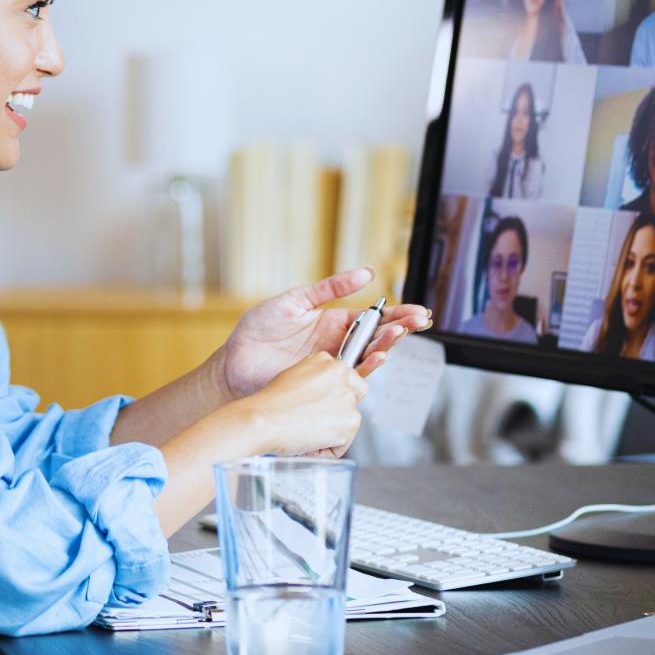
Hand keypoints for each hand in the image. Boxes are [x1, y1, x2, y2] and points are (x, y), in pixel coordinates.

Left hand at [220, 266, 432, 399]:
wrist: (234, 363)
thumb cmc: (257, 331)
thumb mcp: (295, 300)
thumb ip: (330, 288)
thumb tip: (366, 273)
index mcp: (333, 321)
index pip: (371, 317)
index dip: (396, 314)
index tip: (418, 311)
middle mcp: (337, 344)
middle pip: (377, 337)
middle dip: (401, 328)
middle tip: (420, 320)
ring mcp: (332, 364)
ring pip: (369, 357)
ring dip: (387, 345)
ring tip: (399, 334)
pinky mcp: (323, 381)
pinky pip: (351, 377)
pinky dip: (367, 367)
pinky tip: (378, 356)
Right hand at [239, 352, 367, 456]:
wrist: (263, 420)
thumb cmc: (270, 403)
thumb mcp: (293, 378)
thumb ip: (315, 380)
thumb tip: (321, 394)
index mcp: (327, 361)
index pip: (345, 380)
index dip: (330, 398)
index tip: (315, 405)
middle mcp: (341, 374)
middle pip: (352, 399)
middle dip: (337, 413)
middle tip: (312, 420)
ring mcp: (347, 397)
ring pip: (348, 422)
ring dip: (330, 432)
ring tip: (305, 430)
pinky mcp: (350, 420)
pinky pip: (344, 443)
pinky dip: (328, 449)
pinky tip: (309, 441)